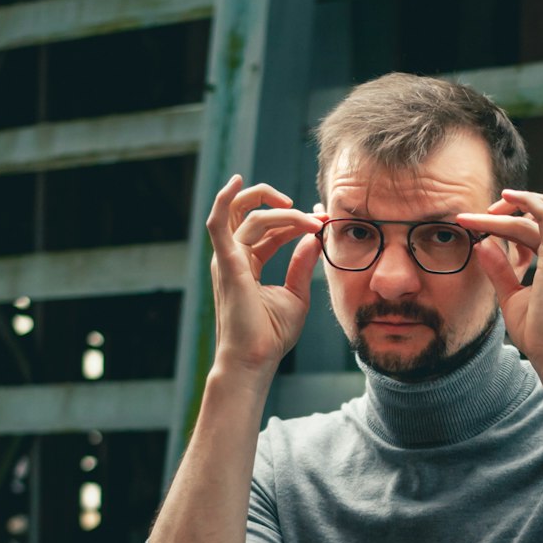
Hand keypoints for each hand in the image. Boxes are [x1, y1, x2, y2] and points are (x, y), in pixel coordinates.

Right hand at [206, 175, 322, 377]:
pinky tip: (237, 181)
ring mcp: (226, 259)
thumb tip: (314, 239)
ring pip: (250, 217)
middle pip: (253, 214)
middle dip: (284, 207)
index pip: (270, 230)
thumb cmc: (272, 336)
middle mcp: (233, 257)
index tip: (323, 221)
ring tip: (311, 221)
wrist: (256, 360)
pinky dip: (224, 199)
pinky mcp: (225, 263)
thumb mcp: (296, 295)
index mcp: (247, 264)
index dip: (296, 221)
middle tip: (314, 214)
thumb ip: (302, 264)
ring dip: (284, 214)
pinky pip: (218, 222)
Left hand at [458, 190, 542, 373]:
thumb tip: (481, 245)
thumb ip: (500, 269)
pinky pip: (542, 216)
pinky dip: (521, 204)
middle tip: (484, 213)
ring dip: (509, 208)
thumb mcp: (513, 296)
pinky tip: (497, 207)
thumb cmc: (539, 333)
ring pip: (541, 210)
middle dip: (516, 204)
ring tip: (479, 215)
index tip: (488, 223)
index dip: (517, 218)